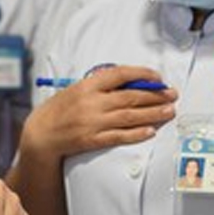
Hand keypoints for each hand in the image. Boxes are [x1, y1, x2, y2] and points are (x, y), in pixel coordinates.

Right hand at [24, 65, 177, 160]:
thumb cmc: (59, 109)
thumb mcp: (76, 89)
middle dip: (155, 96)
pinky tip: (151, 130)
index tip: (158, 78)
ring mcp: (93, 122)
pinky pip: (120, 136)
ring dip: (153, 114)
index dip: (142, 75)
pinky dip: (137, 133)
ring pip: (130, 117)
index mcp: (87, 86)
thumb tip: (131, 84)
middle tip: (172, 95)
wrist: (41, 134)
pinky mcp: (93, 140)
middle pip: (130, 97)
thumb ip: (101, 87)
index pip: (120, 75)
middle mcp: (92, 103)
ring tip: (169, 111)